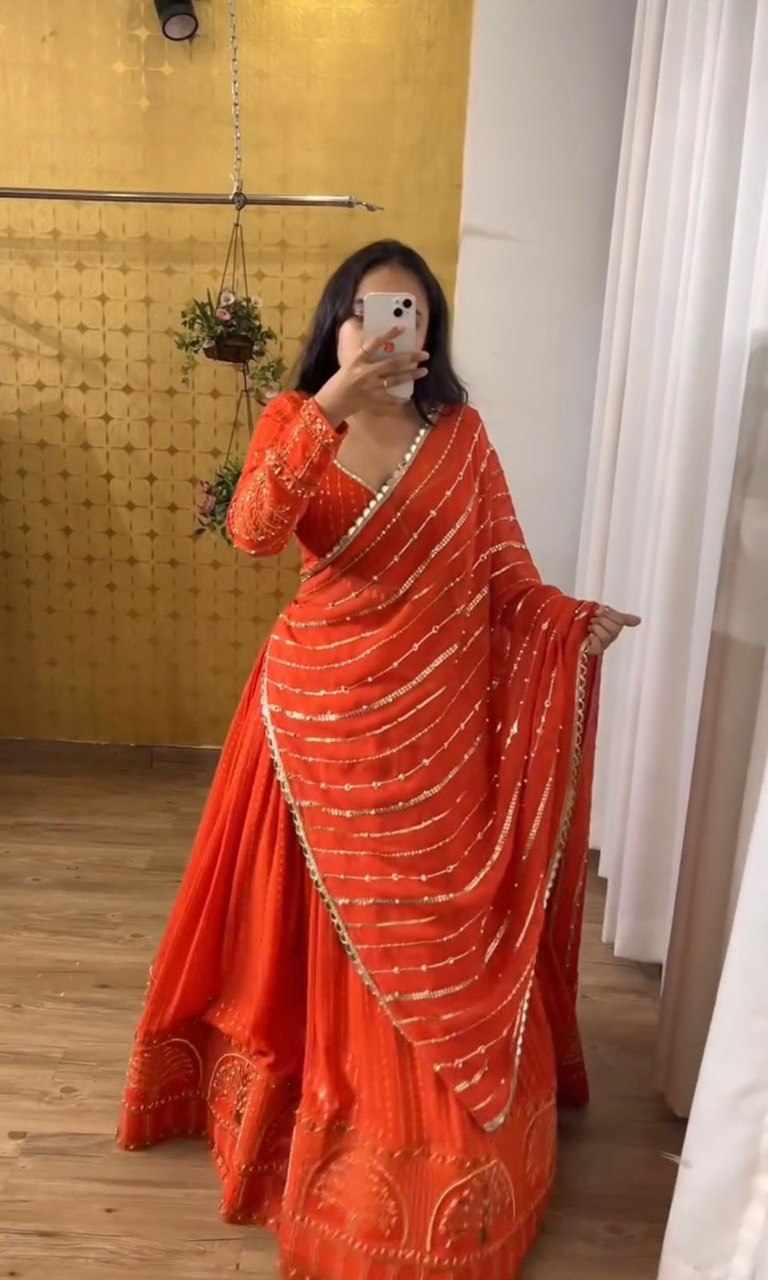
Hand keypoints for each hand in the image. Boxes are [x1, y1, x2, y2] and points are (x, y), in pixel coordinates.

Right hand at [314, 327, 428, 426]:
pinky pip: (390, 400)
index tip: (401, 328)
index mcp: (357, 361)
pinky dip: (400, 399)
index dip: (388, 335)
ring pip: (395, 380)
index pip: (373, 344)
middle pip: (392, 363)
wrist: (331, 403)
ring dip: (411, 375)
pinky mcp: (373, 401)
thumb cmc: (339, 382)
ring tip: (423, 370)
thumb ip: (364, 357)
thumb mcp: (348, 364)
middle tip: (424, 354)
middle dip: (410, 358)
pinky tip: (409, 396)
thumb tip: (380, 344)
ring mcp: (370, 388)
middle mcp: (365, 373)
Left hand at [587, 605, 640, 655]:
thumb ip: (623, 617)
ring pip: (606, 636)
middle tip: (593, 619)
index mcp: (616, 626)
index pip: (620, 620)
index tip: (599, 610)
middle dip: (601, 620)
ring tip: (590, 627)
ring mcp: (604, 644)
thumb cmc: (591, 622)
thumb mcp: (606, 614)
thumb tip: (639, 621)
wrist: (574, 627)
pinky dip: (593, 639)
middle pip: (614, 628)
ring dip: (595, 628)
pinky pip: (598, 645)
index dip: (609, 614)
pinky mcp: (595, 651)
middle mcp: (611, 637)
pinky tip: (589, 635)